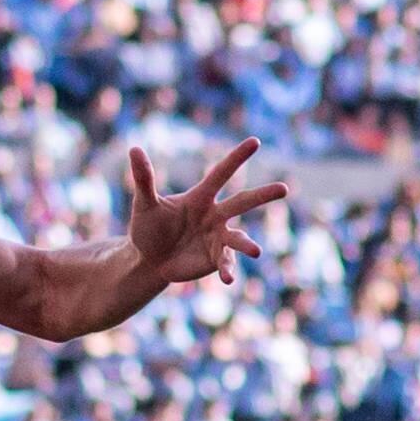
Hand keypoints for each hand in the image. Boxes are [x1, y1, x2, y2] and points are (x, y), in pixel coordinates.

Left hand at [126, 139, 287, 287]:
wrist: (148, 259)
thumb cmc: (148, 227)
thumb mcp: (144, 204)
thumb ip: (144, 179)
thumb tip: (134, 148)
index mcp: (201, 197)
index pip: (221, 173)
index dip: (237, 158)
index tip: (255, 141)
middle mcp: (215, 215)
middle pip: (242, 202)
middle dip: (263, 196)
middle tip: (284, 188)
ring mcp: (218, 238)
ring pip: (238, 237)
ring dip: (246, 244)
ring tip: (255, 251)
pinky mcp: (216, 259)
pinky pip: (226, 263)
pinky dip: (229, 270)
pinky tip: (228, 279)